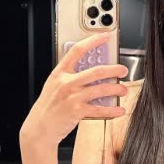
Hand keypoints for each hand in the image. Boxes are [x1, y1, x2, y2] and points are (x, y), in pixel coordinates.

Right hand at [20, 33, 129, 149]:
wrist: (40, 127)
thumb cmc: (49, 106)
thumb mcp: (54, 85)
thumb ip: (70, 76)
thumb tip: (93, 71)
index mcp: (60, 73)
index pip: (77, 51)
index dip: (92, 41)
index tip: (105, 36)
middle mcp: (66, 83)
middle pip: (96, 71)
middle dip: (114, 69)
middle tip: (123, 70)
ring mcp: (72, 97)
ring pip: (101, 89)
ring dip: (116, 89)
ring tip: (123, 90)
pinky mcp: (77, 111)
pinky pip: (100, 109)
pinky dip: (112, 110)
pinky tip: (120, 110)